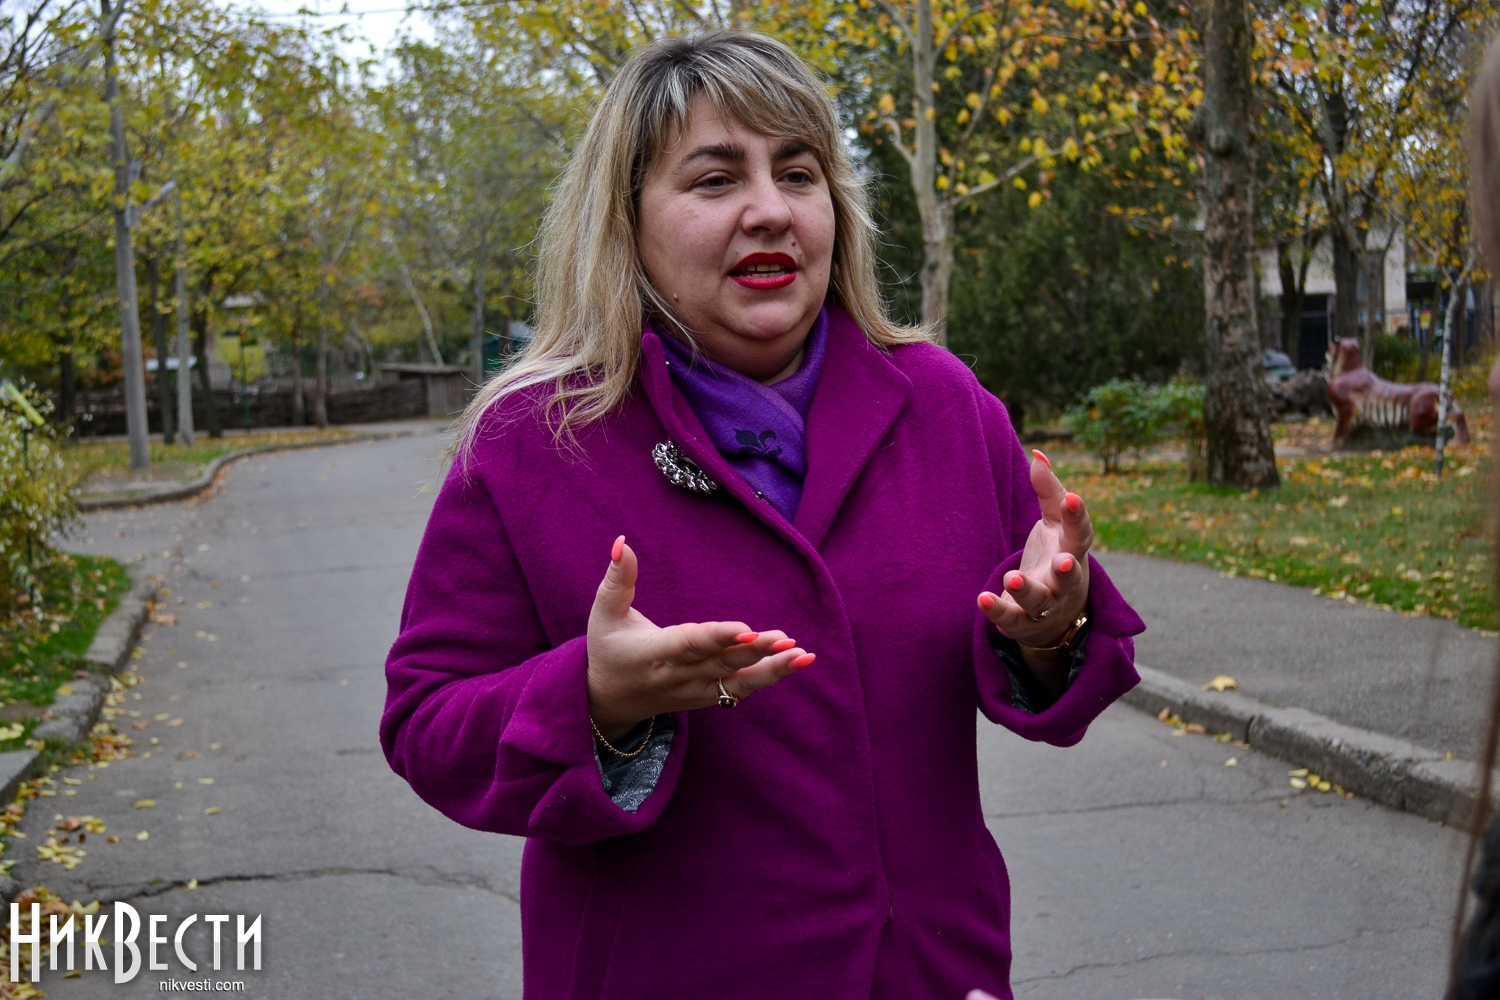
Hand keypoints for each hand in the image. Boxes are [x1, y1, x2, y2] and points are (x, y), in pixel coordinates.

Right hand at [586, 536, 813, 741]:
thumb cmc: (608, 650)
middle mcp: (679, 676)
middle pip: (722, 664)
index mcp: (655, 653)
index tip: (746, 630)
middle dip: (755, 652)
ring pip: (738, 682)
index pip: (691, 644)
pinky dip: (770, 677)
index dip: (718, 637)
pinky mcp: (708, 697)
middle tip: (785, 637)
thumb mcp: (604, 614)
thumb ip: (617, 579)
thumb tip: (622, 542)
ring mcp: (696, 691)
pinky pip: (741, 689)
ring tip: (802, 655)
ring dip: (772, 670)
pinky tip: (797, 661)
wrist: (607, 702)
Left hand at [976, 449, 1092, 648]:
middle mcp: (1064, 581)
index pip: (1081, 534)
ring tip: (1012, 579)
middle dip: (1068, 570)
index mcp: (1073, 551)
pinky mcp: (1022, 622)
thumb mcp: (1055, 524)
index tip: (1073, 498)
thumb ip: (1049, 492)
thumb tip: (1037, 454)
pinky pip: (1011, 619)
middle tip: (1063, 561)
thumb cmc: (1056, 555)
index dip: (1078, 517)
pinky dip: (998, 611)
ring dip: (1027, 591)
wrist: (1056, 613)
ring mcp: (1045, 604)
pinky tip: (983, 599)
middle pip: (1069, 576)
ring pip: (1040, 600)